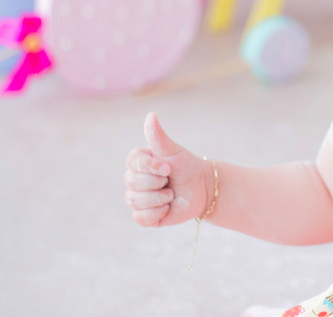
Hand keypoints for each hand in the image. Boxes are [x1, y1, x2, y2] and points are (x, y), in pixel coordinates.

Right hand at [124, 112, 209, 226]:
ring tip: (171, 193)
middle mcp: (134, 179)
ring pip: (135, 200)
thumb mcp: (172, 150)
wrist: (201, 187)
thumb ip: (158, 136)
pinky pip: (140, 218)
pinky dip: (157, 213)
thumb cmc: (185, 165)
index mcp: (138, 162)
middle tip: (170, 180)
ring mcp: (138, 198)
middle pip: (131, 182)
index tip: (168, 167)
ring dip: (159, 198)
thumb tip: (151, 114)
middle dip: (157, 182)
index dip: (151, 167)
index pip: (132, 163)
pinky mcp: (144, 216)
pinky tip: (167, 207)